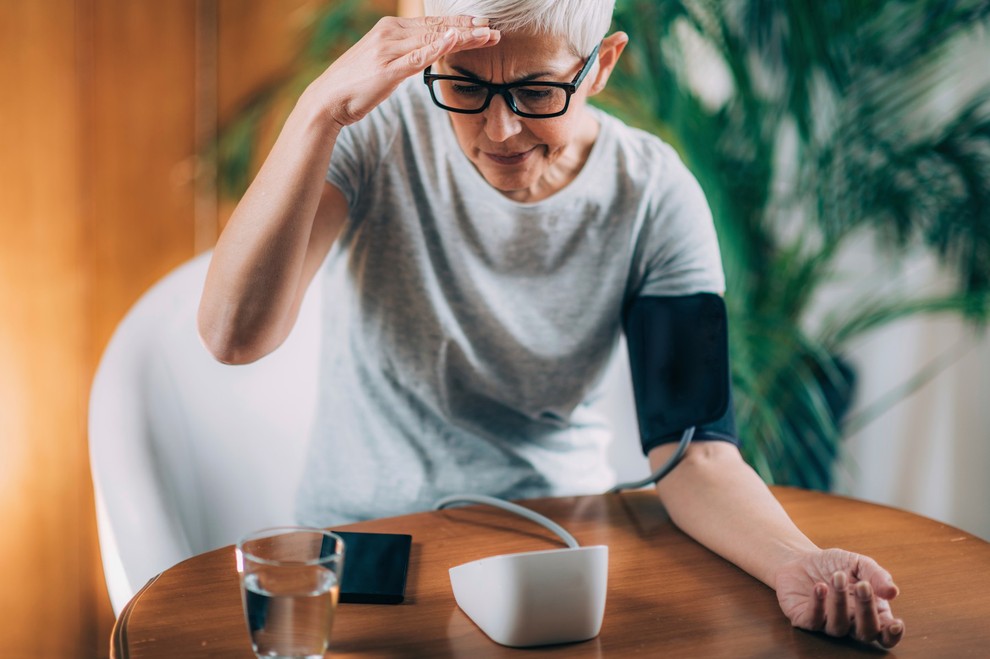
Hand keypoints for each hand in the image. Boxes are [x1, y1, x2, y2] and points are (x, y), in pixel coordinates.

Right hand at [307, 15, 500, 127]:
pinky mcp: (388, 70)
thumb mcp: (385, 64)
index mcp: (390, 29)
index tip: (482, 25)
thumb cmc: (356, 85)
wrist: (328, 100)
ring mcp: (389, 50)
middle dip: (468, 27)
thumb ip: (406, 55)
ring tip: (487, 35)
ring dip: (463, 36)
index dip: (459, 24)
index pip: (432, 24)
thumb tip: (429, 53)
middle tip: (494, 28)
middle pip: (437, 27)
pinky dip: (438, 47)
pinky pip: (418, 57)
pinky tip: (455, 40)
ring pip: (434, 39)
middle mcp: (390, 34)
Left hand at [775, 548, 904, 647]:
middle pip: (865, 633)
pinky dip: (817, 605)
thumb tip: (893, 592)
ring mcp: (827, 624)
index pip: (885, 634)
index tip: (896, 623)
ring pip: (839, 627)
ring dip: (839, 602)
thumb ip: (877, 575)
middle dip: (866, 611)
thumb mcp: (858, 563)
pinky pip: (813, 621)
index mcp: (870, 614)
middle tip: (863, 585)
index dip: (893, 634)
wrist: (800, 559)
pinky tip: (819, 587)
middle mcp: (851, 624)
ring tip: (837, 577)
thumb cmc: (835, 565)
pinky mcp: (805, 620)